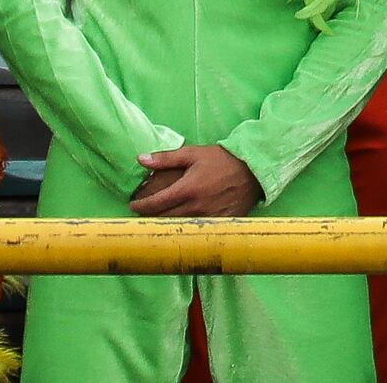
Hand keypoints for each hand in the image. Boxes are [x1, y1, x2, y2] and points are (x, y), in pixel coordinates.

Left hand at [128, 142, 263, 218]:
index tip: (132, 206)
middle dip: (148, 218)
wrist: (253, 171)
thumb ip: (166, 158)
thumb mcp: (193, 154)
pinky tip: (179, 228)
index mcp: (187, 189)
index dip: (140, 207)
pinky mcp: (217, 226)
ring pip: (177, 229)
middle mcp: (195, 208)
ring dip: (164, 226)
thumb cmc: (221, 160)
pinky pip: (195, 233)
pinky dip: (184, 231)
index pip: (155, 204)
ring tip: (156, 222)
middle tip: (140, 215)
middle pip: (163, 220)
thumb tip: (141, 159)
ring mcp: (207, 220)